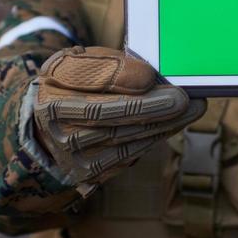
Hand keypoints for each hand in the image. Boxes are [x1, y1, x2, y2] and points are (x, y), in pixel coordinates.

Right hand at [31, 45, 205, 185]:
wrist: (45, 130)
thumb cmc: (68, 88)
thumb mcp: (73, 65)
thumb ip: (104, 65)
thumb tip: (147, 77)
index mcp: (52, 98)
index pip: (87, 87)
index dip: (121, 81)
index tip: (151, 74)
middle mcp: (61, 131)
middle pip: (111, 117)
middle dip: (153, 107)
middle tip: (185, 98)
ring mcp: (77, 157)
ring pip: (126, 138)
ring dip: (164, 124)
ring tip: (191, 108)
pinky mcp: (93, 172)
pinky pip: (131, 154)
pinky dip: (156, 137)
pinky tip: (175, 123)